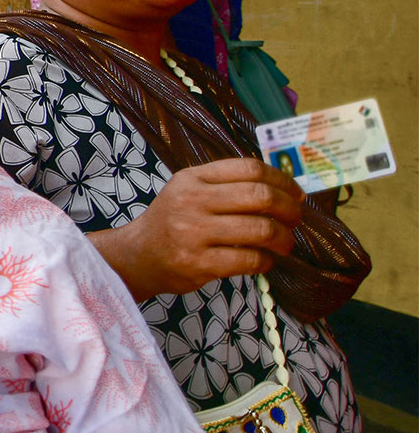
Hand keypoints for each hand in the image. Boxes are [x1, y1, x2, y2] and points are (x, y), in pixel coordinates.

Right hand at [96, 157, 303, 298]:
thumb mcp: (188, 191)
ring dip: (283, 239)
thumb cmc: (171, 222)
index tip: (296, 194)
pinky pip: (249, 260)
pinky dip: (265, 261)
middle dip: (289, 210)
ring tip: (285, 244)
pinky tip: (263, 261)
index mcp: (192, 179)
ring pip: (260, 230)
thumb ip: (226, 184)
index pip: (249, 169)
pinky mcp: (198, 263)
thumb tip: (282, 188)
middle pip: (260, 197)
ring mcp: (193, 233)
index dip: (282, 180)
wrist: (137, 256)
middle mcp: (191, 201)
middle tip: (295, 220)